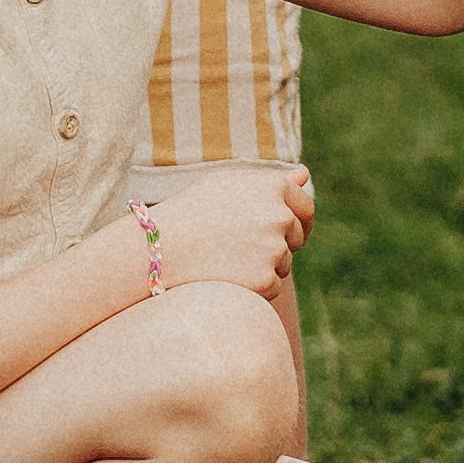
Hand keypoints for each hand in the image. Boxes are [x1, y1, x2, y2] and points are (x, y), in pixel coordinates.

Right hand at [143, 165, 312, 305]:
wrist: (158, 250)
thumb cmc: (189, 213)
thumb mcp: (226, 185)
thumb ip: (268, 181)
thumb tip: (305, 176)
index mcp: (273, 187)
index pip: (305, 207)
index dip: (296, 221)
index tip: (287, 232)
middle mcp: (280, 215)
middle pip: (296, 237)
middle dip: (277, 243)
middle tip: (240, 247)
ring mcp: (275, 249)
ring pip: (283, 263)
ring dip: (263, 265)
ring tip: (224, 259)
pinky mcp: (266, 280)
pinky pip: (272, 286)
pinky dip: (255, 286)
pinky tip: (226, 276)